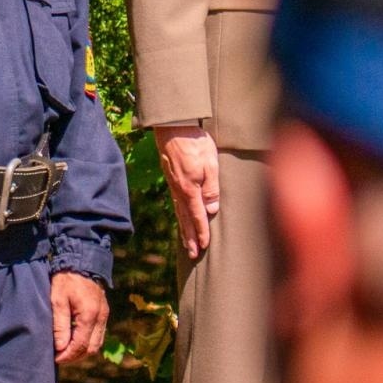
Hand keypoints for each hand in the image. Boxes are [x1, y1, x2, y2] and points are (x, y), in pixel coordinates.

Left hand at [50, 271, 108, 364]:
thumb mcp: (57, 300)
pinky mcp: (104, 312)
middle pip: (91, 349)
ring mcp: (104, 315)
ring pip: (97, 343)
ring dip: (82, 350)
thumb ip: (60, 325)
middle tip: (59, 357)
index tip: (55, 358)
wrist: (81, 261)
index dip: (67, 356)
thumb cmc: (66, 280)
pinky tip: (74, 339)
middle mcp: (101, 317)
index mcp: (90, 315)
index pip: (81, 345)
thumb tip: (61, 347)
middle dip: (75, 356)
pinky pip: (98, 334)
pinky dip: (87, 341)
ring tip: (65, 350)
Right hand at [154, 125, 219, 259]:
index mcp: (190, 189)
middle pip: (185, 219)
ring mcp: (173, 185)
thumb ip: (211, 188)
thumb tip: (211, 210)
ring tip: (187, 243)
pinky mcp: (171, 179)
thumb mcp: (210, 164)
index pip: (198, 216)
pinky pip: (176, 203)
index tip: (205, 246)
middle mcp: (179, 191)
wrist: (174, 127)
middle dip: (190, 238)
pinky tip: (181, 218)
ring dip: (184, 230)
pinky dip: (179, 216)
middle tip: (193, 254)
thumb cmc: (195, 144)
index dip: (202, 232)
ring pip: (179, 213)